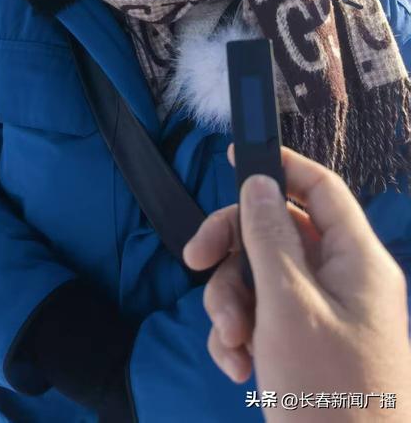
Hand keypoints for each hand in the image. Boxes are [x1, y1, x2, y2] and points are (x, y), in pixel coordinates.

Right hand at [183, 146, 410, 420]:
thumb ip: (270, 238)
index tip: (235, 156)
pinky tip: (238, 366)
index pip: (321, 189)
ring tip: (232, 341)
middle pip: (278, 232)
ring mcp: (322, 314)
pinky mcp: (302, 345)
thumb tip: (259, 184)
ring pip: (261, 276)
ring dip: (232, 302)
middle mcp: (342, 280)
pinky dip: (240, 335)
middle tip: (196, 259)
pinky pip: (261, 316)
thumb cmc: (331, 396)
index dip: (281, 165)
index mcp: (357, 261)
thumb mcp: (289, 308)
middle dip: (233, 249)